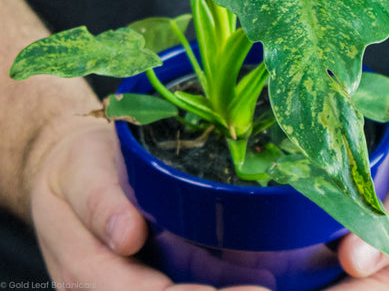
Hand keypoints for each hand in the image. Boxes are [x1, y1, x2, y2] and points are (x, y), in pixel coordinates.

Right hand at [30, 121, 266, 290]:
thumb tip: (126, 237)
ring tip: (262, 283)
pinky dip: (208, 282)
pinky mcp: (138, 275)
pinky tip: (242, 276)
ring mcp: (120, 284)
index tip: (246, 290)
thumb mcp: (80, 173)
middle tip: (264, 287)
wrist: (66, 172)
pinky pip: (172, 284)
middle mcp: (100, 288)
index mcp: (82, 267)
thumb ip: (99, 203)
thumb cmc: (75, 168)